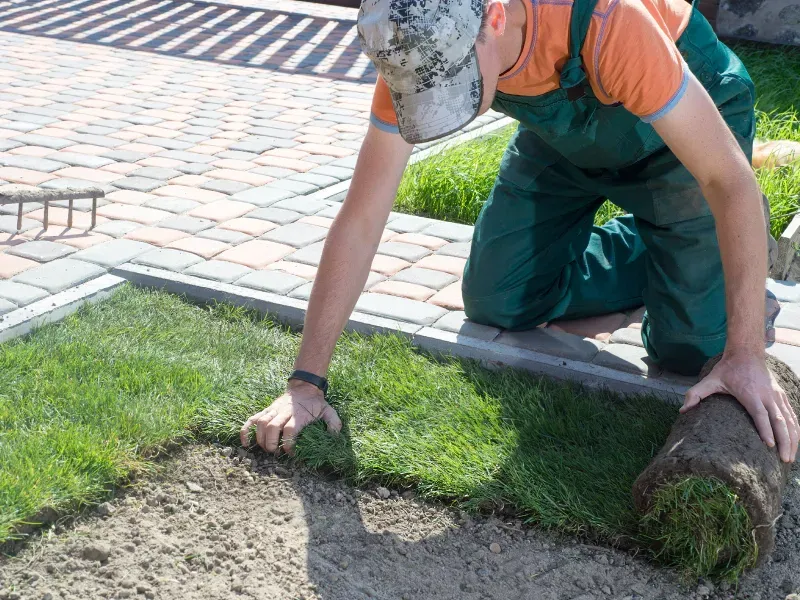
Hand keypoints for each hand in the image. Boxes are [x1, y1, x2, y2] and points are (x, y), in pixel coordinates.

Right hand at [239, 380, 341, 455]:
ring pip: (260, 423)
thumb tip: (335, 437)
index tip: (291, 453)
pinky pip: (251, 419)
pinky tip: (246, 443)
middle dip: (271, 443)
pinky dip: (245, 431)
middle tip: (275, 453)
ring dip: (260, 439)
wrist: (304, 386)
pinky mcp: (266, 410)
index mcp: (299, 414)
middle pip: (272, 427)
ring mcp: (273, 410)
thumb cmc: (316, 403)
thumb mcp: (329, 411)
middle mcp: (284, 411)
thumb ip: (334, 423)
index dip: (289, 444)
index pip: (290, 429)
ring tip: (266, 449)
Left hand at [682, 350, 798, 462]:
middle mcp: (767, 395)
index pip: (760, 414)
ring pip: (789, 419)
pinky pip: (792, 414)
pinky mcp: (781, 395)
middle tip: (785, 459)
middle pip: (779, 420)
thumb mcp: (710, 379)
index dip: (765, 430)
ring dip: (793, 438)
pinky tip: (795, 441)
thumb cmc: (727, 369)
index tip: (770, 445)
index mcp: (750, 394)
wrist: (747, 352)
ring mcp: (776, 395)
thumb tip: (683, 410)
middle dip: (784, 441)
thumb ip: (696, 394)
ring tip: (791, 456)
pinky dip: (796, 428)